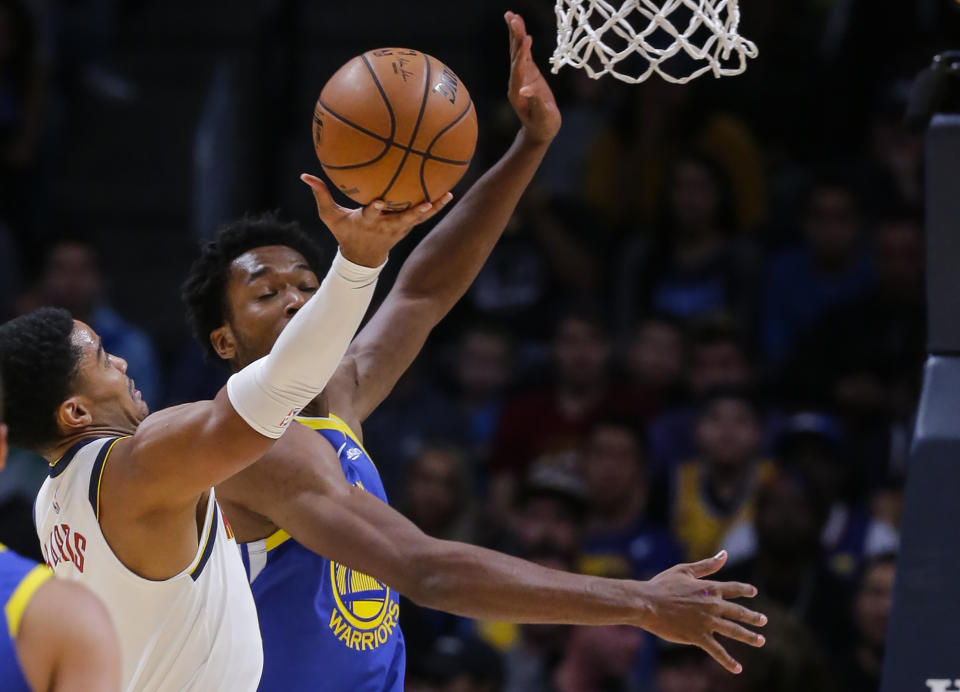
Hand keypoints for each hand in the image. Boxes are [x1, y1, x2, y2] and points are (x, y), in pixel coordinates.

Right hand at [301, 175, 452, 266]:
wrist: (363, 257)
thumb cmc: (345, 232)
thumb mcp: (330, 217)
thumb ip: (321, 196)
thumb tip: (304, 176)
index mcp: (368, 222)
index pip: (371, 215)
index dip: (375, 209)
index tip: (379, 202)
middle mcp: (386, 226)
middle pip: (401, 220)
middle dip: (412, 214)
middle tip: (424, 204)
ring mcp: (399, 229)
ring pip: (417, 219)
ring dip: (432, 209)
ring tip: (446, 196)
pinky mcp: (407, 228)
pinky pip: (423, 218)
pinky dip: (436, 208)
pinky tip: (448, 194)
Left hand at [505, 11, 561, 145]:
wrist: (540, 130)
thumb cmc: (543, 125)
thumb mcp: (543, 117)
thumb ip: (536, 103)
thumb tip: (526, 90)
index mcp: (517, 91)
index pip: (519, 68)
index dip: (523, 54)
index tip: (527, 38)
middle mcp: (516, 81)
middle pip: (514, 55)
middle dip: (514, 36)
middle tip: (512, 17)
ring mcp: (521, 76)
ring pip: (517, 51)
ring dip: (515, 33)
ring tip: (512, 15)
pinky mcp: (528, 74)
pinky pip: (524, 54)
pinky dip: (522, 41)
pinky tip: (522, 30)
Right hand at [639, 551, 766, 673]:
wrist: (647, 603)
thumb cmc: (662, 585)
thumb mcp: (685, 570)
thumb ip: (707, 565)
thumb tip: (724, 554)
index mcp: (709, 588)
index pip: (733, 589)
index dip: (744, 589)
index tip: (753, 592)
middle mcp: (713, 605)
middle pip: (738, 612)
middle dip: (753, 617)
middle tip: (763, 620)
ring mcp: (707, 622)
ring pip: (734, 631)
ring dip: (749, 636)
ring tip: (760, 641)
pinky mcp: (698, 637)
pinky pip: (717, 651)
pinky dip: (728, 661)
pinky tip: (737, 669)